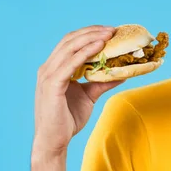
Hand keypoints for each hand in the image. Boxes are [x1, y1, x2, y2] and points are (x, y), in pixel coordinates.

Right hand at [33, 25, 124, 154]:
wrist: (54, 141)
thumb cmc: (68, 119)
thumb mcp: (90, 95)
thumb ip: (103, 82)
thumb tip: (122, 72)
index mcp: (54, 68)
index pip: (71, 42)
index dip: (89, 33)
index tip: (109, 31)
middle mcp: (48, 68)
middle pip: (70, 40)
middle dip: (92, 32)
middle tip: (112, 30)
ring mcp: (48, 76)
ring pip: (70, 48)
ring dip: (91, 39)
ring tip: (109, 35)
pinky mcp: (52, 85)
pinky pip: (70, 64)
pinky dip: (85, 53)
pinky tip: (99, 48)